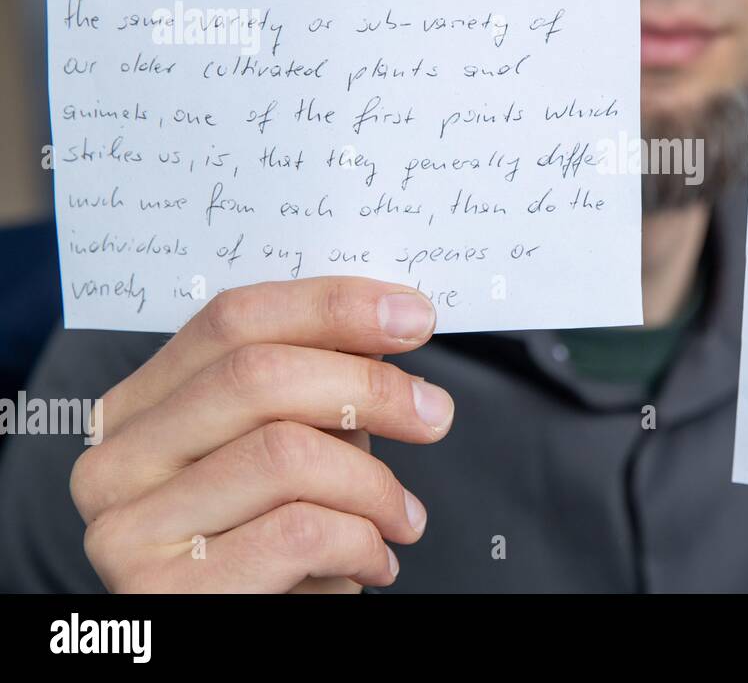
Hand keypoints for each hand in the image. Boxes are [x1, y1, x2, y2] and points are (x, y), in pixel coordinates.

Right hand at [71, 276, 451, 592]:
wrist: (250, 639)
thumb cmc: (275, 547)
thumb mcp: (296, 450)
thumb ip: (319, 389)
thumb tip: (389, 320)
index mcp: (139, 408)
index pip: (231, 319)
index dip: (331, 305)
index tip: (414, 315)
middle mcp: (115, 462)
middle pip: (257, 375)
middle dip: (369, 387)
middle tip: (435, 414)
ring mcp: (127, 530)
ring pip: (285, 453)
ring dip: (374, 485)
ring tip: (401, 518)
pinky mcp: (163, 594)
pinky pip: (298, 532)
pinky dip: (362, 541)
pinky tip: (374, 561)